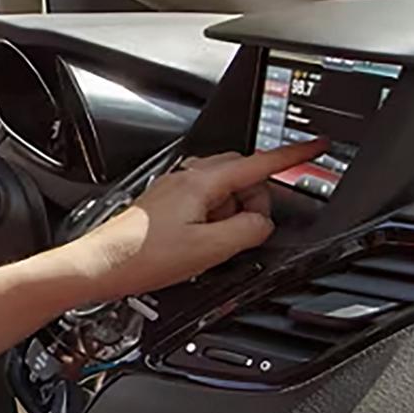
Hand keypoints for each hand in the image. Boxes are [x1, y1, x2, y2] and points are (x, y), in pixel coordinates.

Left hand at [63, 138, 327, 303]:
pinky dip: (212, 219)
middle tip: (250, 227)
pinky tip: (199, 244)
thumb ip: (248, 231)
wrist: (97, 267)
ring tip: (215, 242)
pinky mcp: (164, 206)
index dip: (292, 156)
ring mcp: (173, 190)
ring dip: (231, 212)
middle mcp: (186, 178)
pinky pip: (203, 203)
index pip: (259, 163)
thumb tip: (263, 223)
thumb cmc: (141, 258)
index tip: (315, 146)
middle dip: (255, 197)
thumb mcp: (210, 250)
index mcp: (201, 182)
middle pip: (241, 174)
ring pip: (222, 190)